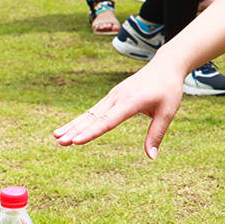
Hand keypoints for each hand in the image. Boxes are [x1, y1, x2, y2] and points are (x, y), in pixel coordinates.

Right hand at [52, 65, 185, 158]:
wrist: (165, 66)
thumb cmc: (168, 89)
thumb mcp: (167, 112)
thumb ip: (156, 134)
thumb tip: (151, 157)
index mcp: (131, 102)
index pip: (108, 120)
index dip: (92, 132)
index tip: (77, 141)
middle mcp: (118, 97)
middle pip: (93, 116)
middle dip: (76, 130)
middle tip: (60, 141)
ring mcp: (113, 95)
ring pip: (90, 113)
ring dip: (73, 124)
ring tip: (56, 136)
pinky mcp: (112, 96)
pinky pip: (94, 110)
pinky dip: (81, 119)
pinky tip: (70, 128)